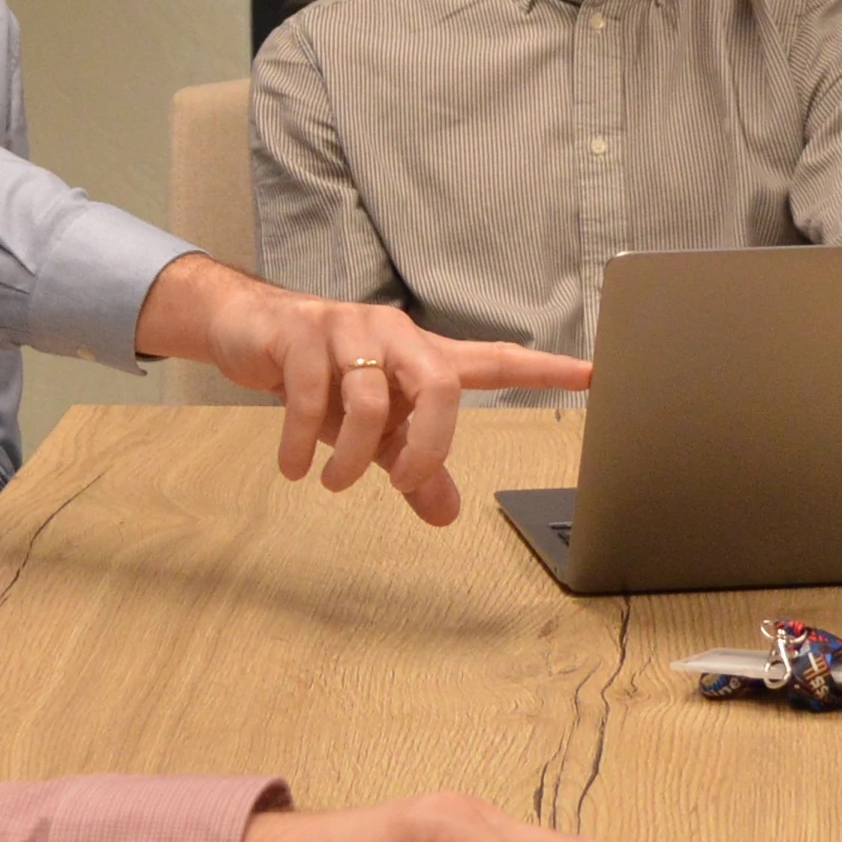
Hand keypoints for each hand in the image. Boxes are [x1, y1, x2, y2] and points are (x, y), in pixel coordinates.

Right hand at [134, 256, 592, 520]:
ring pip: (370, 398)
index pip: (493, 360)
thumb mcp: (373, 431)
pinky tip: (293, 467)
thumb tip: (446, 514)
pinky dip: (300, 440)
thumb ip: (410, 465)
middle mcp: (395, 335)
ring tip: (333, 482)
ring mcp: (348, 330)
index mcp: (422, 356)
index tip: (593, 374)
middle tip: (405, 482)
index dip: (544, 370)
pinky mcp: (301, 336)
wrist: (248, 328)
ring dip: (353, 454)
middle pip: (441, 384)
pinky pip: (311, 395)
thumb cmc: (323, 378)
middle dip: (428, 443)